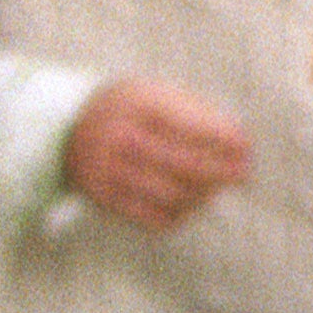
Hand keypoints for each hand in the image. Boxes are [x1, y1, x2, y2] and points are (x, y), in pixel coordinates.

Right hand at [61, 78, 251, 231]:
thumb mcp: (155, 94)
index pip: (189, 125)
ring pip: (171, 194)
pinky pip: (151, 217)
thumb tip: (240, 141)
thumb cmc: (129, 111)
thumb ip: (196, 113)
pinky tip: (190, 203)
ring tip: (215, 189)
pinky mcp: (101, 198)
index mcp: (135, 102)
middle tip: (243, 175)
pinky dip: (179, 214)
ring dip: (202, 195)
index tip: (246, 147)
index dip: (223, 140)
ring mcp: (106, 169)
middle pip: (183, 164)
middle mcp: (117, 135)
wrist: (65, 129)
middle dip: (220, 171)